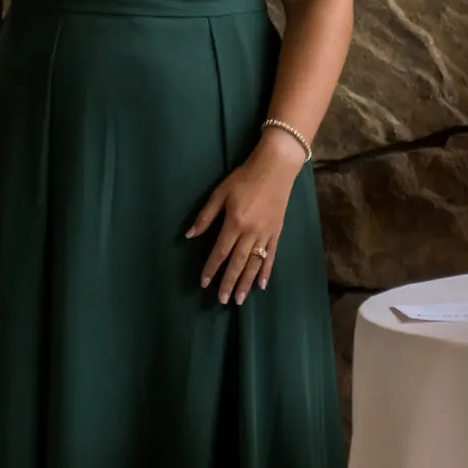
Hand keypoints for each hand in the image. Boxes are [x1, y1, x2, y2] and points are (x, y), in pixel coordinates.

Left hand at [187, 133, 301, 303]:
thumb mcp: (220, 192)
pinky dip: (266, 271)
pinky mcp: (277, 232)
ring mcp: (266, 234)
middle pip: (238, 262)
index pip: (220, 251)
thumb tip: (190, 235)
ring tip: (240, 299)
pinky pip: (271, 256)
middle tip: (223, 300)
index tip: (204, 283)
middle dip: (229, 282)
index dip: (212, 268)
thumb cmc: (245, 177)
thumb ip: (206, 216)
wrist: (276, 168)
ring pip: (255, 263)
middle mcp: (251, 232)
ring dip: (246, 282)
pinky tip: (261, 284)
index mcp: (235, 222)